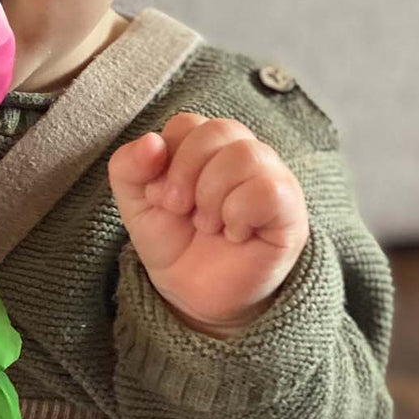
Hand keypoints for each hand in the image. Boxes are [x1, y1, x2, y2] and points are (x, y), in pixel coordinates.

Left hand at [107, 113, 309, 337]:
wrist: (194, 293)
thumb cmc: (172, 240)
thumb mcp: (136, 202)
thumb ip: (128, 166)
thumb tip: (151, 141)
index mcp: (206, 145)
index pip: (187, 124)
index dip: (165, 160)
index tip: (161, 197)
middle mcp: (243, 153)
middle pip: (217, 131)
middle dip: (185, 175)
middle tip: (180, 210)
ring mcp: (272, 177)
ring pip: (244, 155)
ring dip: (211, 197)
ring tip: (208, 225)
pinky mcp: (290, 210)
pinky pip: (268, 189)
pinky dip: (239, 214)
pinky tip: (235, 233)